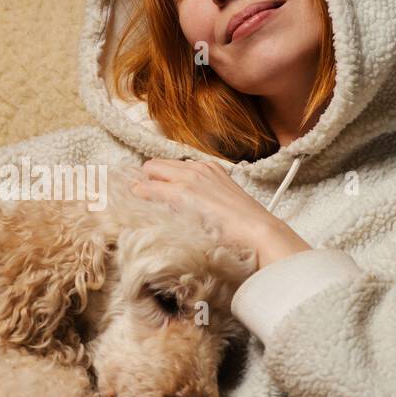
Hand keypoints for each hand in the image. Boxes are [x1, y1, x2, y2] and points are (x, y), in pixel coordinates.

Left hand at [130, 158, 311, 269]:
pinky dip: (141, 196)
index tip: (154, 193)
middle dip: (147, 180)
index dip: (160, 180)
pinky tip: (138, 206)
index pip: (173, 167)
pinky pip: (147, 189)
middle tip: (143, 198)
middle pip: (156, 165)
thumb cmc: (244, 226)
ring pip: (150, 171)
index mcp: (209, 168)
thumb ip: (203, 198)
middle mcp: (197, 168)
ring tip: (138, 202)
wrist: (257, 231)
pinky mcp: (180, 193)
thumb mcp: (222, 202)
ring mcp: (188, 178)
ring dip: (143, 187)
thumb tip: (187, 208)